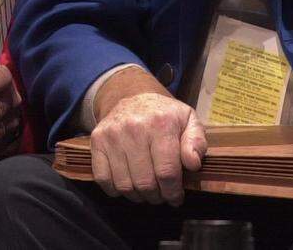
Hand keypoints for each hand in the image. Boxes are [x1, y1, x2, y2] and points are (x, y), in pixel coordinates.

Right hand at [91, 70, 205, 206]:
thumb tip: (193, 164)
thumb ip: (196, 142)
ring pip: (125, 185)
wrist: (133, 95)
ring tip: (146, 191)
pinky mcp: (96, 140)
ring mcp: (112, 134)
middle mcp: (134, 127)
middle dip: (157, 196)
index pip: (167, 172)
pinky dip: (115, 190)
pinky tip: (127, 184)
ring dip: (138, 196)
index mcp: (161, 123)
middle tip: (161, 195)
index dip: (173, 192)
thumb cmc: (165, 114)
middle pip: (145, 183)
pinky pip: (103, 179)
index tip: (176, 198)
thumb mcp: (188, 121)